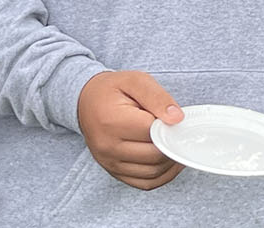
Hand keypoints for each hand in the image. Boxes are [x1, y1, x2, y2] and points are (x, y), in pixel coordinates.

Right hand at [76, 70, 184, 189]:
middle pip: (155, 155)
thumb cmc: (112, 90)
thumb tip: (177, 119)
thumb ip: (158, 97)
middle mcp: (108, 147)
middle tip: (177, 131)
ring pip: (153, 172)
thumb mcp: (135, 81)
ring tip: (174, 143)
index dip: (171, 127)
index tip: (176, 119)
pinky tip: (169, 160)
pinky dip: (162, 175)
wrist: (86, 101)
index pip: (154, 133)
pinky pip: (146, 183)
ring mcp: (109, 162)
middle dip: (172, 144)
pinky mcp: (114, 172)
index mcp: (112, 122)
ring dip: (170, 161)